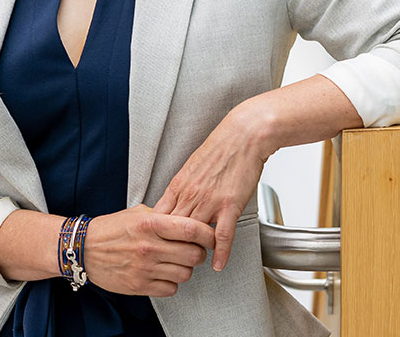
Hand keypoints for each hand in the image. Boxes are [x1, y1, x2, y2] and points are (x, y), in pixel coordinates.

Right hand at [82, 205, 213, 296]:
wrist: (83, 249)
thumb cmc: (110, 229)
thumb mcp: (137, 213)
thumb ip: (163, 216)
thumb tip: (187, 220)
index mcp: (150, 224)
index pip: (192, 229)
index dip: (208, 233)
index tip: (211, 235)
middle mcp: (149, 247)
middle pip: (194, 254)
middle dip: (199, 253)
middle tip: (193, 249)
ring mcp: (145, 268)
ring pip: (185, 274)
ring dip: (185, 268)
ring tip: (175, 261)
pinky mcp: (139, 285)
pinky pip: (171, 289)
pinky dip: (171, 282)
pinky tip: (163, 272)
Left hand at [152, 104, 269, 271]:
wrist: (243, 135)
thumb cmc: (220, 147)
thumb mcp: (192, 165)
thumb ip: (183, 185)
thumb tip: (176, 198)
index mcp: (179, 184)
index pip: (160, 216)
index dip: (157, 234)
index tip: (156, 244)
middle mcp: (190, 194)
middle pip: (173, 229)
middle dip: (170, 247)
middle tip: (171, 260)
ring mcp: (209, 201)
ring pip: (194, 234)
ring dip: (193, 252)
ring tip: (193, 264)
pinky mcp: (230, 204)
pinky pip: (222, 234)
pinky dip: (220, 252)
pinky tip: (218, 263)